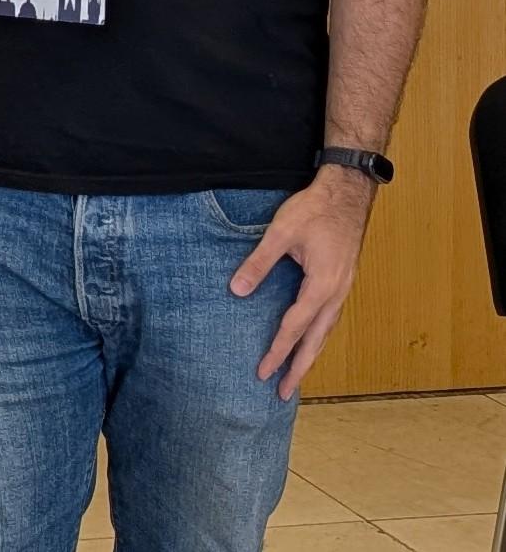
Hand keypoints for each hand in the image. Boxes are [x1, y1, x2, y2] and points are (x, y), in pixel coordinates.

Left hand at [231, 168, 377, 399]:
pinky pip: (329, 319)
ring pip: (325, 332)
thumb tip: (237, 290)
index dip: (277, 351)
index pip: (294, 327)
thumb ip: (259, 262)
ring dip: (310, 355)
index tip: (262, 372)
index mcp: (322, 285)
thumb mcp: (281, 232)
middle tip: (281, 392)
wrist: (347, 193)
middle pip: (316, 341)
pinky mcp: (342, 282)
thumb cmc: (314, 210)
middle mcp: (336, 294)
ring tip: (294, 377)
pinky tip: (309, 341)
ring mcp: (343, 290)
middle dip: (298, 368)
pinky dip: (317, 337)